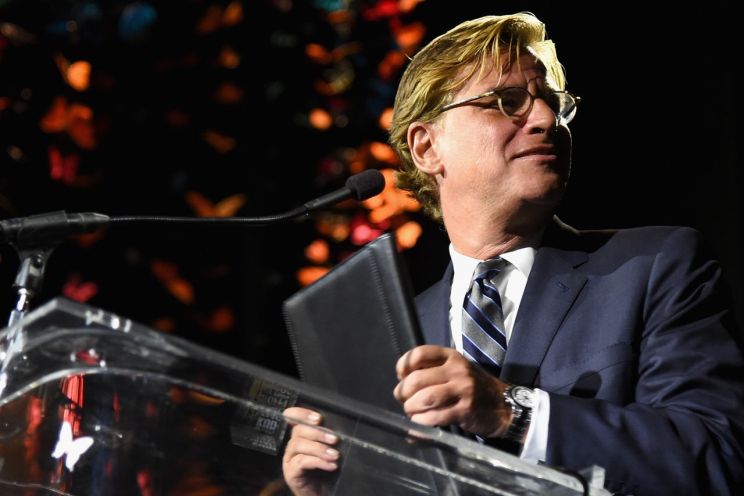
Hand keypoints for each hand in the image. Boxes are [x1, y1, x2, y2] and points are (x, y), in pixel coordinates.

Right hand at [282, 407, 339, 495]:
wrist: (323, 493)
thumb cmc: (326, 472)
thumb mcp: (328, 450)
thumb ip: (328, 438)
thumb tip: (339, 426)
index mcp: (300, 437)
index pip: (293, 418)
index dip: (302, 414)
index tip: (318, 417)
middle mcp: (292, 446)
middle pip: (298, 431)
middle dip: (318, 433)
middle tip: (334, 439)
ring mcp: (290, 459)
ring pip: (299, 445)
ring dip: (319, 449)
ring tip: (335, 455)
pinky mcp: (291, 473)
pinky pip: (302, 462)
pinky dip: (318, 462)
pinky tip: (331, 465)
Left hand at [393, 345, 511, 437]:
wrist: (505, 405)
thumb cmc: (474, 387)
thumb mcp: (457, 369)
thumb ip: (433, 370)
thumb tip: (403, 380)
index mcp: (451, 356)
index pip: (419, 354)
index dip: (403, 366)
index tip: (401, 377)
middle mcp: (457, 370)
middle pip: (417, 379)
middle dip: (403, 392)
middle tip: (403, 400)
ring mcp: (463, 390)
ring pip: (424, 398)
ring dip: (411, 408)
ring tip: (411, 412)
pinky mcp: (465, 411)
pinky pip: (435, 417)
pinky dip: (421, 423)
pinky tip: (419, 424)